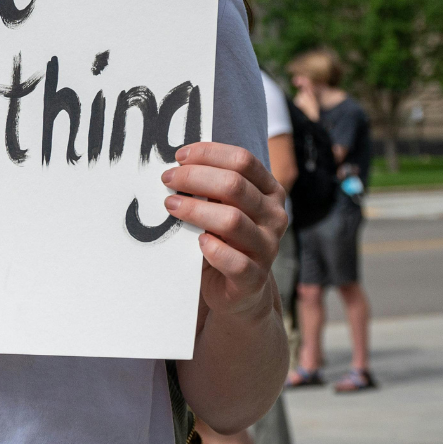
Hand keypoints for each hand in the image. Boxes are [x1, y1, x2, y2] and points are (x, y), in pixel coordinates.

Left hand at [161, 142, 286, 321]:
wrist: (239, 289)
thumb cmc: (225, 239)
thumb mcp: (223, 207)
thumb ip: (212, 186)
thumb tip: (177, 163)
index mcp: (270, 192)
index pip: (243, 160)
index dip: (209, 154)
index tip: (179, 156)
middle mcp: (274, 217)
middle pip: (234, 186)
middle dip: (194, 178)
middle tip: (168, 179)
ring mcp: (268, 248)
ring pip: (232, 220)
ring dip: (195, 210)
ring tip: (170, 206)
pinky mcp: (254, 278)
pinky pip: (235, 262)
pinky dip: (213, 250)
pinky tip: (197, 242)